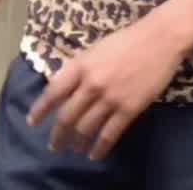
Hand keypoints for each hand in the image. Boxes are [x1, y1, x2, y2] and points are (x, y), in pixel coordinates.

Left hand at [28, 18, 184, 160]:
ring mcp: (110, 98)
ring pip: (85, 129)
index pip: (53, 92)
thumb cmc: (128, 40)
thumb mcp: (97, 49)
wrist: (160, 39)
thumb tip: (65, 90)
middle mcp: (92, 83)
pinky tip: (95, 154)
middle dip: (58, 134)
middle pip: (67, 116)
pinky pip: (109, 135)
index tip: (32, 122)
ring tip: (74, 149)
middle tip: (54, 145)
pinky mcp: (128, 109)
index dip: (41, 109)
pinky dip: (99, 148)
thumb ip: (80, 68)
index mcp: (82, 65)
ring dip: (76, 143)